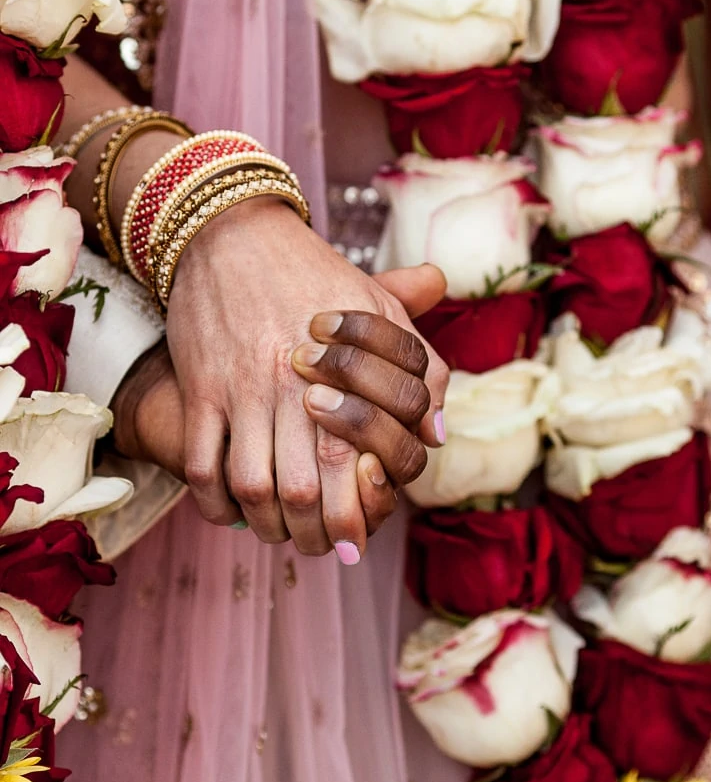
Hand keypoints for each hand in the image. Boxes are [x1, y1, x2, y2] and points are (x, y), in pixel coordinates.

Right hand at [165, 198, 449, 557]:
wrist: (233, 233)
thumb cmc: (315, 275)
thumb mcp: (379, 308)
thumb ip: (417, 368)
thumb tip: (437, 433)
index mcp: (344, 371)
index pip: (357, 463)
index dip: (359, 512)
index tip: (358, 537)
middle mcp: (292, 386)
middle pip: (304, 488)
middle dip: (314, 533)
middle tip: (321, 547)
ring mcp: (241, 389)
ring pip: (251, 485)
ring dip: (266, 522)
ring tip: (279, 532)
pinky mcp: (202, 388)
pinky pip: (202, 464)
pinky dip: (214, 501)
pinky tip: (230, 510)